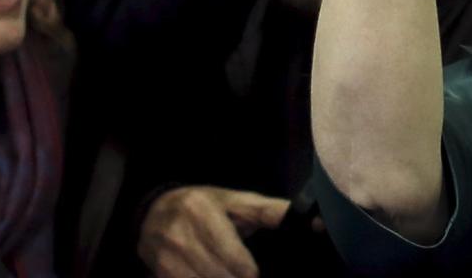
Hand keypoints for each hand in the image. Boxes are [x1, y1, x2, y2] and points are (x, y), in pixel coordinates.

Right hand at [138, 185, 289, 277]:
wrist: (154, 212)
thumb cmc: (206, 206)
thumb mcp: (238, 202)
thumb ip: (273, 212)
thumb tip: (317, 223)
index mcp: (204, 212)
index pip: (233, 255)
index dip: (249, 272)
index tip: (257, 275)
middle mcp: (181, 235)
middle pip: (220, 276)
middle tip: (253, 277)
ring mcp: (167, 258)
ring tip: (235, 276)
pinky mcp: (160, 274)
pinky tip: (216, 277)